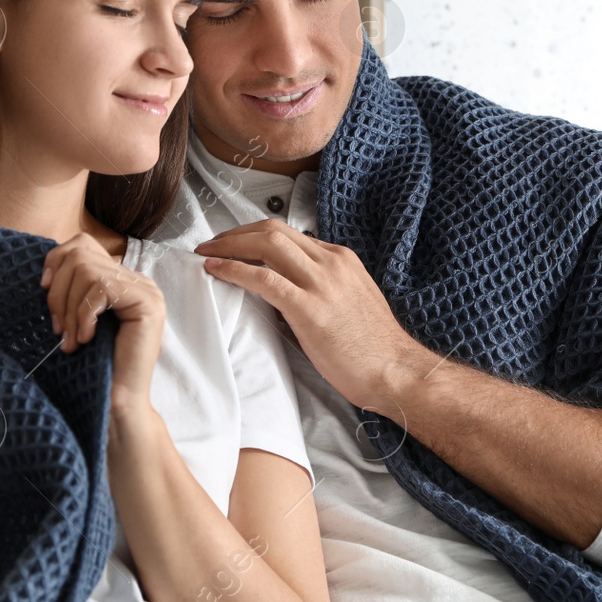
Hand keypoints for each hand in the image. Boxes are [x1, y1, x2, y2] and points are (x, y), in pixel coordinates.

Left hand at [41, 233, 164, 410]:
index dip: (56, 260)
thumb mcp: (76, 319)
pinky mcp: (148, 304)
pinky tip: (86, 339)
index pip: (83, 244)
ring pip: (88, 271)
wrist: (116, 403)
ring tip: (70, 339)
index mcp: (122, 281)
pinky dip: (84, 314)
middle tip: (57, 328)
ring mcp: (147, 291)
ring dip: (69, 308)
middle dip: (58, 291)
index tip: (43, 289)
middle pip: (81, 254)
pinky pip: (102, 289)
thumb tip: (47, 268)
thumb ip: (72, 290)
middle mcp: (138, 281)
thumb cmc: (92, 367)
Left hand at [194, 219, 431, 415]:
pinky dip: (234, 269)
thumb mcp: (348, 302)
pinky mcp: (310, 308)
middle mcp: (331, 263)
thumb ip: (319, 288)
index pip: (289, 233)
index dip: (254, 234)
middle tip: (211, 244)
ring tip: (206, 254)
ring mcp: (321, 283)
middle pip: (273, 229)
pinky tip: (215, 270)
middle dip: (235, 233)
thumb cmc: (371, 348)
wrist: (395, 372)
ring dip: (229, 245)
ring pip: (266, 244)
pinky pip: (263, 278)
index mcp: (341, 259)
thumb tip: (281, 290)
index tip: (232, 243)